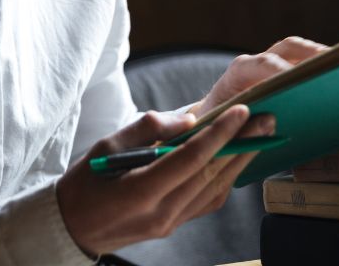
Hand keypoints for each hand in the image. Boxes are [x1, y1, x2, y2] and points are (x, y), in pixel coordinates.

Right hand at [57, 105, 274, 256]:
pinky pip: (208, 201)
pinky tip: (237, 159)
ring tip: (260, 136)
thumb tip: (188, 119)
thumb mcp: (105, 146)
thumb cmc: (86, 182)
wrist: (72, 227)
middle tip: (266, 119)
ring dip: (240, 161)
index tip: (242, 110)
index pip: (191, 159)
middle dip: (242, 144)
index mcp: (141, 192)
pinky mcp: (173, 226)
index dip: (220, 133)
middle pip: (211, 174)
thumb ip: (146, 129)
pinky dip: (226, 178)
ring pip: (216, 189)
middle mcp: (161, 213)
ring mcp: (170, 223)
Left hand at [191, 36, 326, 117]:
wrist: (207, 123)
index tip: (304, 81)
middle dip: (314, 53)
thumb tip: (272, 124)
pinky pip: (302, 64)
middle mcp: (256, 63)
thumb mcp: (223, 129)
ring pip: (299, 52)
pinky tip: (338, 80)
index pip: (265, 63)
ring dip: (322, 57)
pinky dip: (320, 68)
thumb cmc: (215, 127)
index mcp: (238, 72)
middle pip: (289, 48)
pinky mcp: (279, 74)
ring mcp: (269, 66)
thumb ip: (244, 127)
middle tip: (338, 65)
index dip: (285, 69)